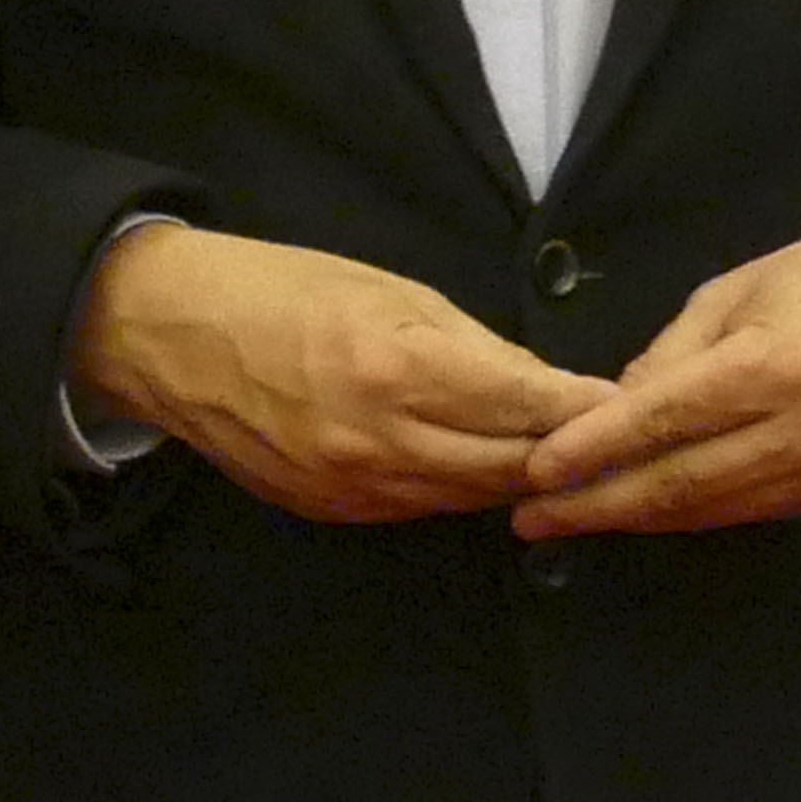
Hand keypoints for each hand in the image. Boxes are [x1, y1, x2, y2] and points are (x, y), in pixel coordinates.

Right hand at [70, 222, 614, 524]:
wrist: (170, 337)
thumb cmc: (280, 289)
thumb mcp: (389, 290)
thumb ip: (472, 346)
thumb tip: (543, 385)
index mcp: (399, 368)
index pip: (527, 405)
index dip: (585, 410)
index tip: (630, 407)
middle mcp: (381, 441)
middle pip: (510, 468)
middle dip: (565, 455)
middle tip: (614, 442)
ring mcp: (354, 487)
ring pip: (470, 498)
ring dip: (516, 478)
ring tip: (559, 458)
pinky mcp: (331, 512)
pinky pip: (419, 507)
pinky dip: (456, 487)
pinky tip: (476, 466)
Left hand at [515, 205, 800, 539]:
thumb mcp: (745, 286)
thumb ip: (676, 352)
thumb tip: (618, 407)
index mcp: (773, 367)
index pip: (661, 422)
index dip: (592, 451)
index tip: (536, 470)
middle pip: (679, 484)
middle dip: (598, 505)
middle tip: (531, 518)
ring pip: (711, 509)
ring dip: (637, 518)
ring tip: (572, 522)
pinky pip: (751, 510)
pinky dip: (693, 513)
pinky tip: (647, 512)